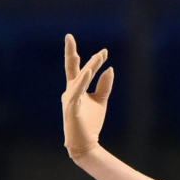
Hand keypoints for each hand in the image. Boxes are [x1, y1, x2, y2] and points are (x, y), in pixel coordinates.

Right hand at [62, 34, 113, 158]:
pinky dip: (82, 81)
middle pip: (71, 68)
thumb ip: (104, 85)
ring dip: (89, 66)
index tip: (104, 51)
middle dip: (70, 52)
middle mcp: (70, 91)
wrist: (85, 143)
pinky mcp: (71, 108)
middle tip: (69, 36)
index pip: (80, 70)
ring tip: (98, 56)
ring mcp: (69, 99)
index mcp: (76, 89)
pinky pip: (76, 92)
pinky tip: (87, 72)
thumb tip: (110, 69)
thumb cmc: (91, 123)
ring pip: (78, 78)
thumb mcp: (101, 101)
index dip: (92, 60)